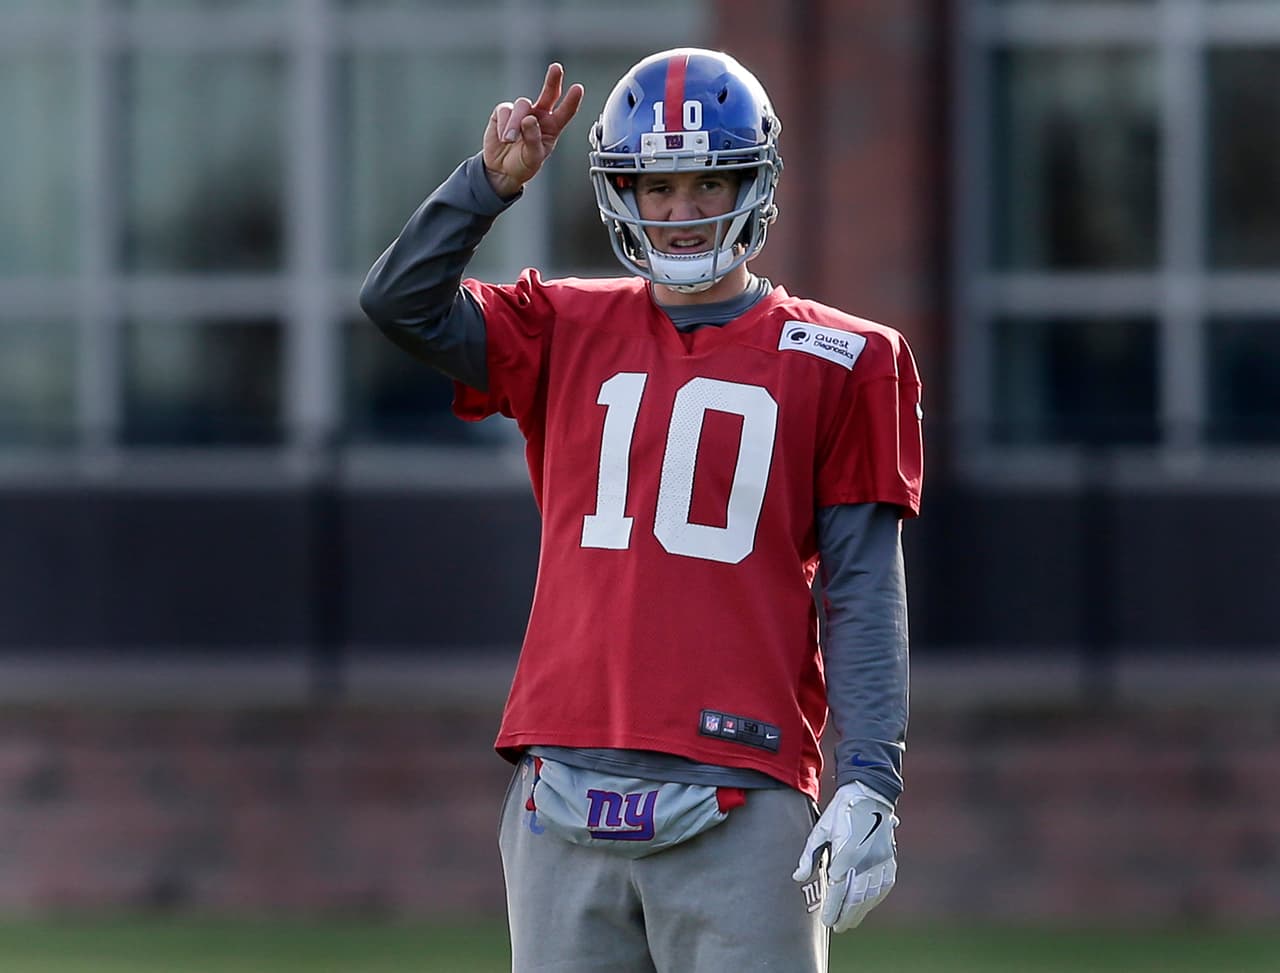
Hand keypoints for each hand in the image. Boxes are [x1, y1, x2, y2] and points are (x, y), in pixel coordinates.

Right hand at [482, 62, 583, 198]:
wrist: (501, 170)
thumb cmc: (522, 164)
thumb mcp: (533, 158)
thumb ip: (533, 139)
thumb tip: (529, 119)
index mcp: (552, 127)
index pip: (565, 112)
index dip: (571, 100)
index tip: (578, 89)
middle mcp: (539, 116)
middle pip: (549, 93)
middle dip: (552, 80)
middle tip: (556, 68)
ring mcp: (522, 112)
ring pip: (522, 105)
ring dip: (515, 124)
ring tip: (509, 140)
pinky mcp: (504, 112)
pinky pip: (504, 111)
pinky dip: (503, 125)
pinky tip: (503, 137)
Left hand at [792, 781, 897, 931]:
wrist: (869, 794)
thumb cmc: (840, 811)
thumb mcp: (820, 830)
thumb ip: (809, 856)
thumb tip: (797, 877)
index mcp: (846, 853)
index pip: (838, 889)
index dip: (833, 908)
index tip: (827, 921)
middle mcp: (865, 860)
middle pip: (855, 897)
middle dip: (846, 915)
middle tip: (837, 927)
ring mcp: (880, 860)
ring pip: (871, 895)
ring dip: (861, 911)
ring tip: (850, 922)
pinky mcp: (889, 858)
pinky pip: (884, 885)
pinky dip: (875, 899)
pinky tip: (867, 905)